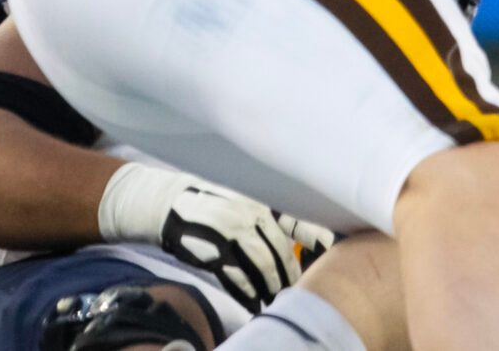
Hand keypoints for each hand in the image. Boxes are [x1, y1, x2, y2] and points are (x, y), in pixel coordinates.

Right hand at [95, 163, 335, 308]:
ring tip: (276, 300)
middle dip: (289, 275)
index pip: (298, 221)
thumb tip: (296, 239)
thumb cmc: (208, 202)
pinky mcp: (214, 251)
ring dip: (271, 288)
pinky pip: (237, 279)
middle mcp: (250, 213)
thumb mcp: (240, 197)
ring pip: (262, 268)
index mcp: (260, 199)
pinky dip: (248, 294)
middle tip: (295, 289)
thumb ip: (266, 215)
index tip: (332, 255)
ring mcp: (232, 232)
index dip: (318, 240)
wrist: (166, 203)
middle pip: (280, 252)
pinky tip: (253, 302)